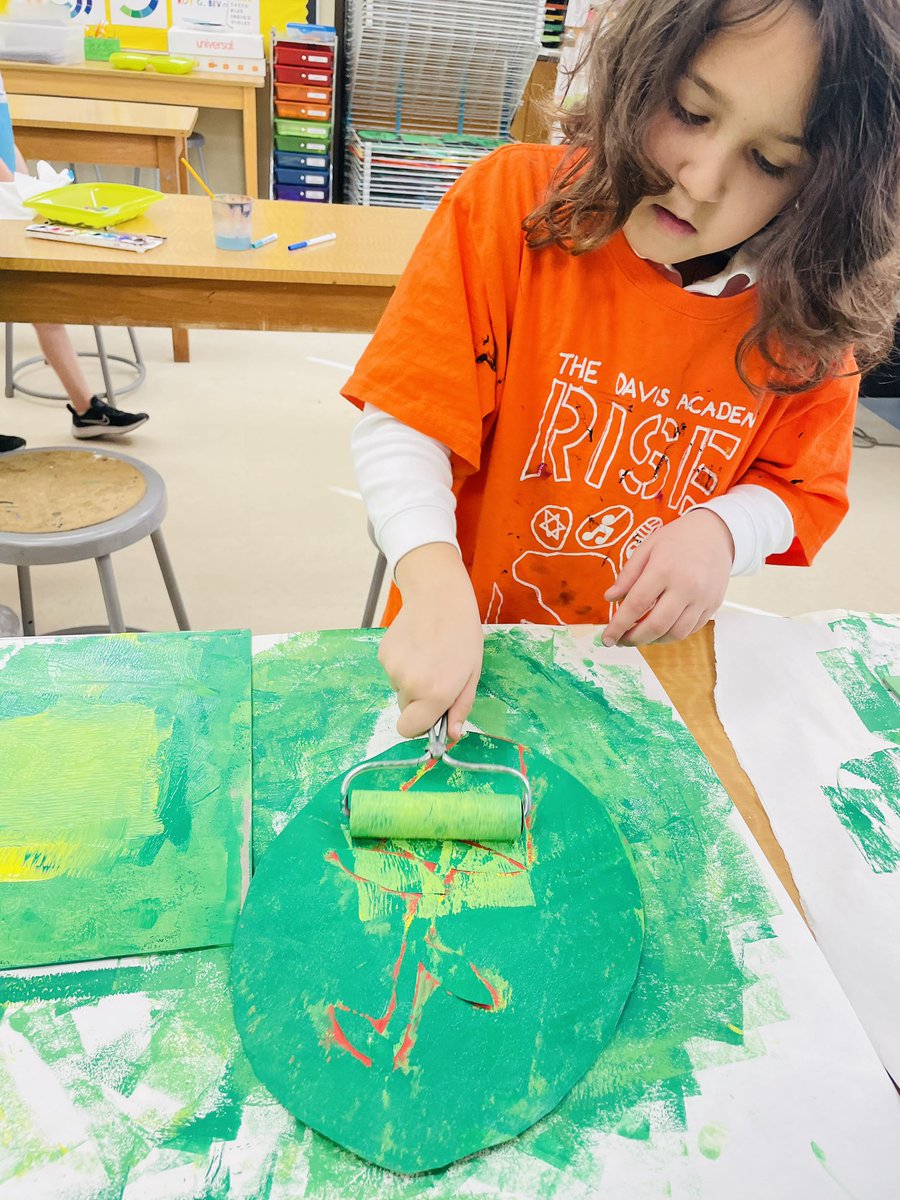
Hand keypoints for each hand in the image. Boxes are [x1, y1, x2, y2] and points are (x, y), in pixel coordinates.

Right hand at [379, 543, 483, 738]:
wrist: (440, 596)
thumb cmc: (463, 636)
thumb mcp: (472, 674)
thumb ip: (461, 708)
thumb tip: (453, 736)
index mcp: (435, 694)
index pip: (409, 730)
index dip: (420, 724)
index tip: (430, 712)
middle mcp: (409, 684)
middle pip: (406, 709)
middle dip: (419, 699)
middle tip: (436, 673)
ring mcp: (393, 668)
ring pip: (399, 688)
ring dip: (411, 679)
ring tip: (428, 654)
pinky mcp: (383, 654)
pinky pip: (392, 671)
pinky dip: (402, 664)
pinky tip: (416, 645)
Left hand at [601, 510, 733, 646]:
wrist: (716, 532)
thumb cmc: (678, 538)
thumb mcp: (647, 548)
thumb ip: (627, 575)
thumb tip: (610, 598)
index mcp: (664, 569)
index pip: (636, 605)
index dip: (618, 625)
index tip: (607, 638)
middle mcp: (686, 586)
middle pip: (656, 625)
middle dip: (634, 639)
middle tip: (621, 641)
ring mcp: (702, 598)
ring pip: (675, 633)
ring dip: (653, 640)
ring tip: (640, 636)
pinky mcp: (713, 605)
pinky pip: (691, 629)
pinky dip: (672, 635)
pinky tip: (660, 629)